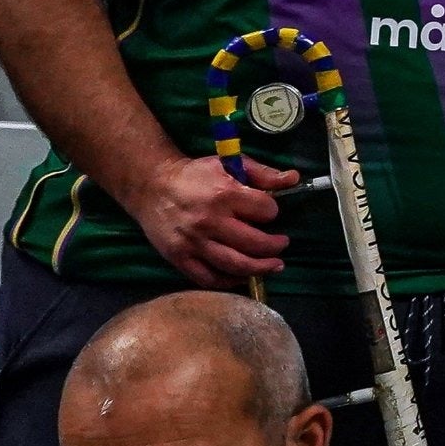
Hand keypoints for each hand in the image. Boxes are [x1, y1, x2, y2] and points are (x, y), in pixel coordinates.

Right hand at [133, 153, 290, 285]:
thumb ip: (263, 173)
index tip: (268, 212)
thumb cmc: (194, 175)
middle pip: (254, 243)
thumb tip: (294, 179)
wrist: (151, 186)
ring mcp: (193, 243)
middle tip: (281, 245)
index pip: (265, 211)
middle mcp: (209, 221)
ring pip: (235, 265)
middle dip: (275, 246)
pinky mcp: (178, 257)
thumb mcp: (229, 164)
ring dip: (260, 268)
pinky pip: (208, 278)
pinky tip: (243, 277)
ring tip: (274, 266)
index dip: (271, 212)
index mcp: (224, 195)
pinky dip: (229, 282)